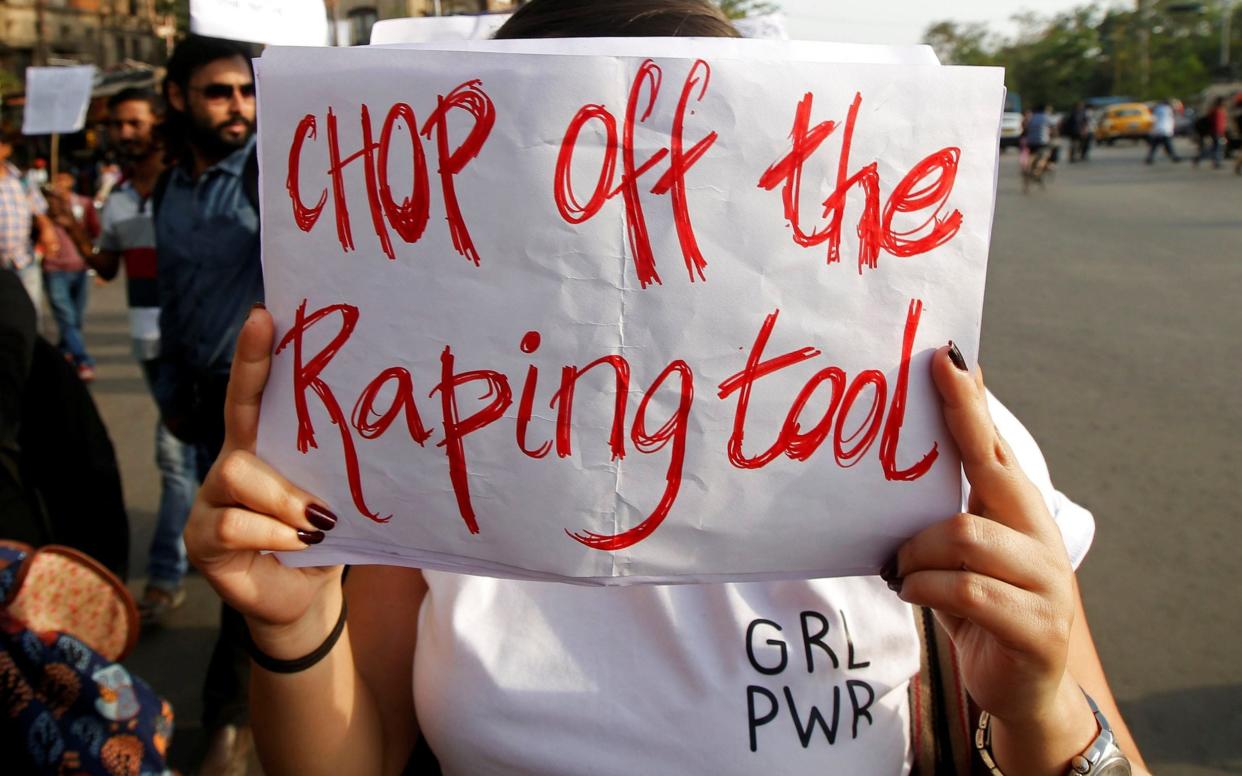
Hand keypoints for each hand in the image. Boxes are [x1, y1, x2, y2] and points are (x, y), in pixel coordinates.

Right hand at [184, 304, 343, 654]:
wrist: (304, 597)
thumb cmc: (324, 539)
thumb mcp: (336, 496)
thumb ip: (340, 467)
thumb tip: (385, 430)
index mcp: (263, 447)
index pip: (251, 394)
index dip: (255, 356)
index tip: (265, 315)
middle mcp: (230, 466)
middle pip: (238, 434)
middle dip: (282, 463)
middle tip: (322, 503)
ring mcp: (209, 502)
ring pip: (235, 476)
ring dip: (284, 502)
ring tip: (316, 527)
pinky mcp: (201, 539)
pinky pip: (231, 523)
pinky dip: (273, 534)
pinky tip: (298, 547)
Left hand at [887, 345, 1094, 770]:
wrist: (1023, 690)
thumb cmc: (981, 610)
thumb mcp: (963, 556)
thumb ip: (946, 511)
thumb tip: (894, 459)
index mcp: (1018, 512)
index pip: (993, 446)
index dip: (970, 403)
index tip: (947, 357)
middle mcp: (1039, 535)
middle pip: (993, 469)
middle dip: (960, 424)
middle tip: (929, 383)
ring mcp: (1045, 580)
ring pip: (965, 537)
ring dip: (917, 552)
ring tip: (900, 568)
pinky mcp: (1036, 625)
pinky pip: (968, 589)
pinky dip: (926, 587)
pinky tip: (910, 590)